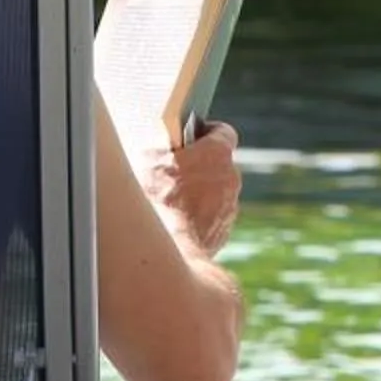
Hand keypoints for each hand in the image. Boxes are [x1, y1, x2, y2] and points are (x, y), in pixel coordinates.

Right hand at [146, 121, 239, 255]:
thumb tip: (163, 144)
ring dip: (199, 194)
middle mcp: (231, 178)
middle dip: (199, 166)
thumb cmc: (157, 199)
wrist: (167, 248)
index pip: (223, 133)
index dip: (207, 133)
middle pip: (218, 165)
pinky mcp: (223, 232)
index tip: (193, 136)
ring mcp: (229, 208)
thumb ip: (164, 145)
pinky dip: (197, 219)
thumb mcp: (149, 159)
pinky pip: (212, 218)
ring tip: (169, 202)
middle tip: (172, 172)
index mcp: (217, 154)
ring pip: (215, 194)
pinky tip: (174, 224)